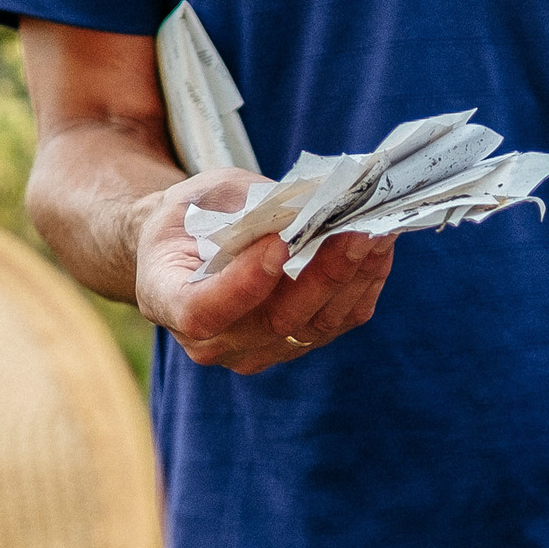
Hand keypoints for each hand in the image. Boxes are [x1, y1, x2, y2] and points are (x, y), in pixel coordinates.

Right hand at [133, 169, 395, 372]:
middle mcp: (212, 341)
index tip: (278, 245)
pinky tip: (380, 247)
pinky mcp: (297, 346)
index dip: (242, 286)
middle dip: (322, 273)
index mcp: (168, 300)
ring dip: (353, 277)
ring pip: (315, 325)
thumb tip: (313, 205)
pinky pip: (338, 322)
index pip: (202, 312)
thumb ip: (248, 206)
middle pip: (275, 321)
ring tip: (379, 231)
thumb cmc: (191, 217)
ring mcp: (257, 351)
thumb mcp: (205, 196)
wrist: (190, 249)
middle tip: (356, 230)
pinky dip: (364, 283)